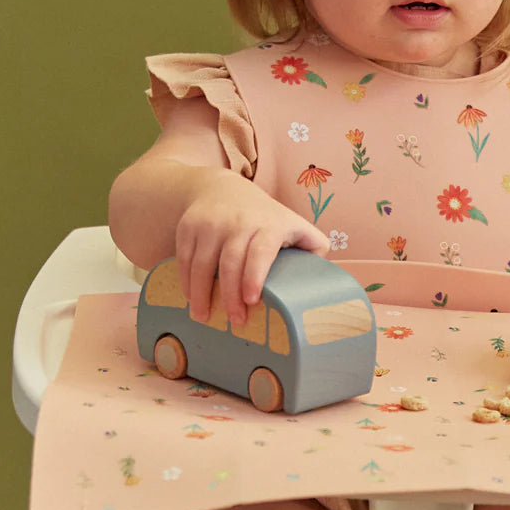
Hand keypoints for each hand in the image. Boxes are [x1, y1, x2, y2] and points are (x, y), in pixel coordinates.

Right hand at [174, 170, 329, 324]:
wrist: (222, 187)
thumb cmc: (265, 217)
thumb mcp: (294, 224)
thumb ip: (314, 246)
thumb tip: (326, 278)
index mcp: (268, 224)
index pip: (261, 250)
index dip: (255, 276)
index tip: (252, 301)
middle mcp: (238, 222)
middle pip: (229, 263)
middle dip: (229, 296)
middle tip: (235, 321)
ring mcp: (211, 223)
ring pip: (201, 263)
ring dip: (201, 294)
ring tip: (204, 316)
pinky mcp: (189, 226)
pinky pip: (184, 259)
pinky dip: (186, 282)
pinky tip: (192, 298)